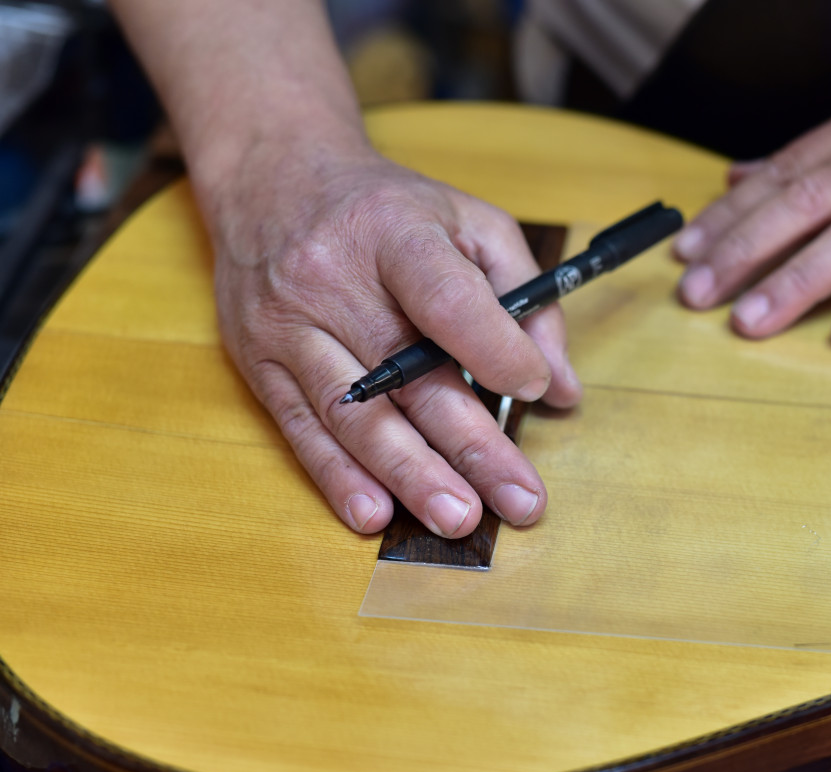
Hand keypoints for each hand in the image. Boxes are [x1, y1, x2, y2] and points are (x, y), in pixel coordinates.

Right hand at [207, 139, 580, 536]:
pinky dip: (338, 477)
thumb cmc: (387, 210)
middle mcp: (333, 280)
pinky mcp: (259, 362)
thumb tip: (558, 386)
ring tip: (460, 519)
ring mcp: (289, 325)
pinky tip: (375, 514)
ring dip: (410, 476)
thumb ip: (527, 297)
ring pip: (354, 415)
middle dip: (470, 447)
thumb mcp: (469, 223)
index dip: (493, 349)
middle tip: (519, 500)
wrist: (270, 180)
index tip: (533, 388)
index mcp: (394, 233)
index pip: (445, 299)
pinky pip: (300, 429)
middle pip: (407, 375)